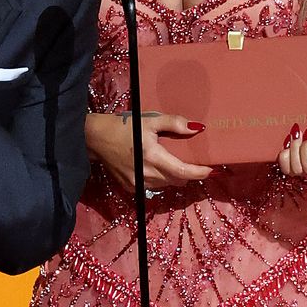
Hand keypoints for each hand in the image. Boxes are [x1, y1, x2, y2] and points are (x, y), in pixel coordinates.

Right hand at [86, 112, 211, 192]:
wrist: (95, 138)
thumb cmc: (123, 126)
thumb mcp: (149, 120)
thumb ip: (173, 123)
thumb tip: (196, 128)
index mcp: (152, 157)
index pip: (182, 172)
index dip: (199, 173)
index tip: (212, 170)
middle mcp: (146, 174)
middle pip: (176, 180)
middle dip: (187, 174)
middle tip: (193, 162)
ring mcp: (137, 183)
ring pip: (165, 185)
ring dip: (172, 176)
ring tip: (173, 163)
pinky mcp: (130, 186)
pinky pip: (152, 186)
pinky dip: (159, 179)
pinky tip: (155, 167)